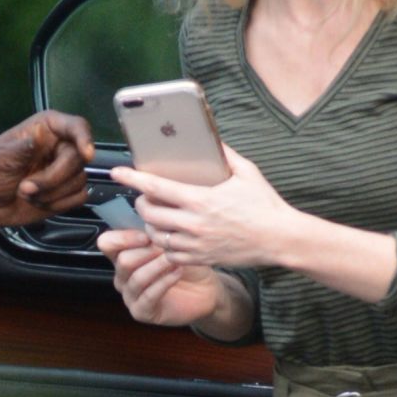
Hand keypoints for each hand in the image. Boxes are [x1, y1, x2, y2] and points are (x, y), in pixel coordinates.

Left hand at [0, 110, 92, 227]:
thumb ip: (18, 149)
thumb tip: (35, 140)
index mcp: (46, 129)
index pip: (76, 126)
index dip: (84, 138)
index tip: (87, 155)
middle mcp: (60, 146)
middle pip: (79, 159)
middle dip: (53, 179)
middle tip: (25, 188)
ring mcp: (64, 170)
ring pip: (79, 181)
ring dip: (52, 194)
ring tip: (26, 194)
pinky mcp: (67, 191)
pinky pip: (79, 197)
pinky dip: (60, 204)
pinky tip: (39, 202)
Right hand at [97, 228, 225, 327]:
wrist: (206, 289)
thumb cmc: (187, 263)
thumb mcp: (171, 241)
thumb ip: (156, 230)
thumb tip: (150, 214)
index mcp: (123, 254)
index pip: (107, 243)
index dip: (124, 237)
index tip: (146, 235)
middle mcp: (123, 275)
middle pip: (122, 260)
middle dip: (147, 251)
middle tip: (166, 247)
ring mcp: (130, 295)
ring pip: (137, 277)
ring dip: (158, 266)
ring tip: (175, 259)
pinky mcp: (141, 312)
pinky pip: (148, 295)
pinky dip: (164, 281)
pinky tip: (177, 272)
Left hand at [113, 143, 291, 269]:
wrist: (280, 238)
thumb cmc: (264, 205)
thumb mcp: (247, 172)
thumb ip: (225, 155)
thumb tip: (210, 138)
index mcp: (201, 199)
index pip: (156, 187)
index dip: (132, 179)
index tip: (117, 172)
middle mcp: (194, 223)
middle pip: (149, 213)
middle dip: (141, 202)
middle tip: (146, 196)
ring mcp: (196, 244)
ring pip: (156, 235)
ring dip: (151, 224)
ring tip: (157, 215)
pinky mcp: (201, 258)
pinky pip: (170, 253)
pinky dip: (165, 244)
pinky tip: (171, 235)